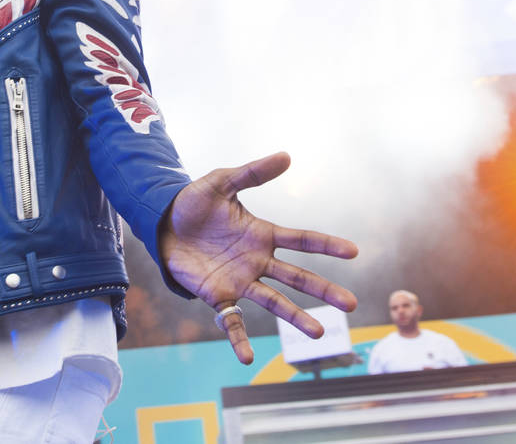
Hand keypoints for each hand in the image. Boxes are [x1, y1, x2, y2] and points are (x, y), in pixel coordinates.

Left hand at [158, 151, 357, 363]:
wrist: (162, 223)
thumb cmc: (194, 203)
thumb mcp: (221, 182)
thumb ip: (252, 172)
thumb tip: (287, 156)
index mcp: (262, 234)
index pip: (302, 240)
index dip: (327, 245)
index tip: (353, 252)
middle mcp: (258, 261)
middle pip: (297, 277)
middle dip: (323, 291)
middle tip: (350, 305)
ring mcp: (240, 281)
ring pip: (274, 302)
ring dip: (295, 318)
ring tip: (317, 335)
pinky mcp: (218, 296)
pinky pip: (231, 322)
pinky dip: (239, 340)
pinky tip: (247, 358)